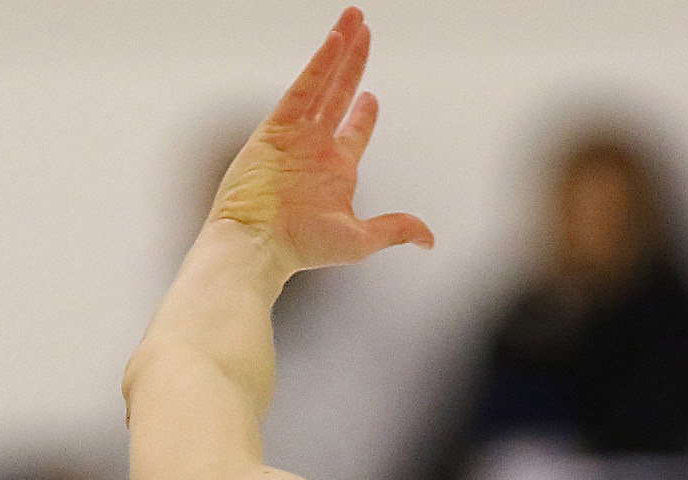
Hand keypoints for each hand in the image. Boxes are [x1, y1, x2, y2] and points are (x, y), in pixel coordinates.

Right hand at [208, 7, 433, 272]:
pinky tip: (336, 39)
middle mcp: (315, 148)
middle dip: (354, 62)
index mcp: (334, 171)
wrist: (258, 245)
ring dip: (341, 50)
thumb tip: (428, 240)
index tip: (371, 97)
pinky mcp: (277, 127)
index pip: (354, 130)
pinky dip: (320, 62)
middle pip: (340, 93)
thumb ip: (395, 229)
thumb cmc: (301, 248)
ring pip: (323, 82)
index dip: (365, 113)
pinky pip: (303, 87)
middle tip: (364, 31)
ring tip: (355, 18)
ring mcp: (296, 135)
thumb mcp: (361, 240)